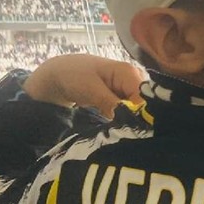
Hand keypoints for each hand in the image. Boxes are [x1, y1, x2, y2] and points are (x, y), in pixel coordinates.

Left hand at [22, 54, 145, 117]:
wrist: (57, 74)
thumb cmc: (72, 76)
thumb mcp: (92, 91)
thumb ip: (113, 104)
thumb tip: (131, 121)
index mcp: (130, 72)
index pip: (145, 97)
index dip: (140, 114)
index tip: (129, 129)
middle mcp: (135, 78)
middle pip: (146, 103)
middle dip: (136, 117)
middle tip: (123, 131)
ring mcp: (130, 88)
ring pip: (138, 108)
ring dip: (129, 119)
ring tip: (118, 129)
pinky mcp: (124, 96)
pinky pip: (130, 110)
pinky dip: (123, 118)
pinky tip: (116, 124)